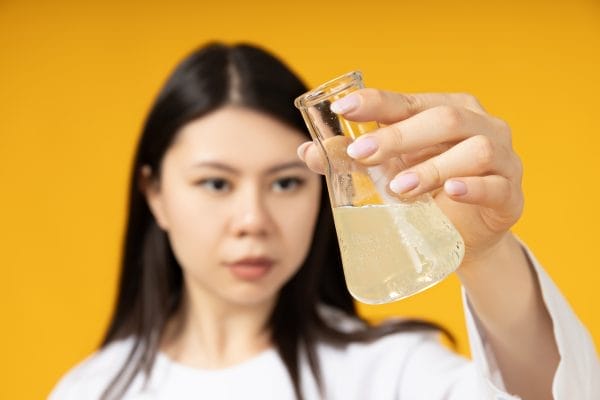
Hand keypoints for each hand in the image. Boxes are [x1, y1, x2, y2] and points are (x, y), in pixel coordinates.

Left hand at [297, 89, 523, 266]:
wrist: (466, 235)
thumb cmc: (426, 192)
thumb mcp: (388, 172)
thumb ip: (354, 160)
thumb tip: (308, 152)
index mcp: (445, 111)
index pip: (408, 101)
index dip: (377, 102)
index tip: (343, 108)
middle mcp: (477, 125)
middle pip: (442, 119)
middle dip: (398, 137)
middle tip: (361, 155)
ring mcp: (501, 158)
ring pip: (472, 151)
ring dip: (432, 167)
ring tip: (398, 188)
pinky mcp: (510, 194)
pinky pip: (497, 185)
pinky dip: (474, 187)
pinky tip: (452, 191)